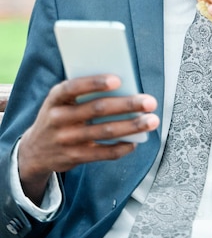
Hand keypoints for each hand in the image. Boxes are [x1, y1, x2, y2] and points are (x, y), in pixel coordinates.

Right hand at [18, 75, 158, 204]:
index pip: (74, 87)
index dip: (95, 83)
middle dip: (127, 104)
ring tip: (151, 120)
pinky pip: (104, 153)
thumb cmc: (58, 116)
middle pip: (98, 109)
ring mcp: (67, 139)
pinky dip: (122, 147)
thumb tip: (123, 87)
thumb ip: (83, 93)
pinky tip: (135, 141)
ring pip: (105, 131)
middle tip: (150, 102)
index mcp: (56, 98)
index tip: (118, 80)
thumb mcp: (60, 101)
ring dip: (132, 126)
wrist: (35, 150)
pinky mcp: (75, 157)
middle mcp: (59, 118)